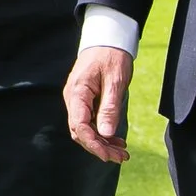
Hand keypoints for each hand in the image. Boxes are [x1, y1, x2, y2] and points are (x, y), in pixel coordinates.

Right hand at [66, 45, 134, 162]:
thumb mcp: (115, 81)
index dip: (93, 144)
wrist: (107, 38)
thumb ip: (109, 108)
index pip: (79, 126)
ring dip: (101, 142)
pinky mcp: (84, 100)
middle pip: (80, 131)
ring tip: (122, 151)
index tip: (109, 155)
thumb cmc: (112, 56)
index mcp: (77, 92)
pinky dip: (101, 133)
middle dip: (99, 147)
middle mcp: (73, 98)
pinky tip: (115, 139)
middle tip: (122, 157)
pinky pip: (89, 122)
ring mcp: (77, 100)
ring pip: (84, 129)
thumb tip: (105, 134)